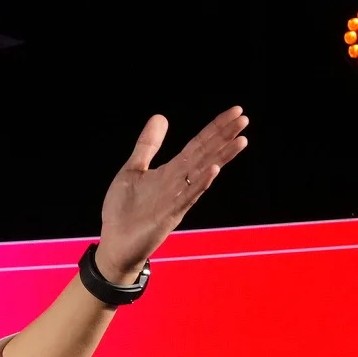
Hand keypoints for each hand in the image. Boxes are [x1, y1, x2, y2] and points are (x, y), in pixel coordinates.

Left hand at [96, 107, 247, 284]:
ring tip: (241, 141)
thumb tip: (160, 117)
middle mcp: (178, 183)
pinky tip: (213, 170)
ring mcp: (176, 199)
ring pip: (203, 174)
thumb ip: (147, 145)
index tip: (236, 111)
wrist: (114, 245)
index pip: (199, 145)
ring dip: (222, 157)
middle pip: (205, 155)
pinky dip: (200, 184)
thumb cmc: (123, 211)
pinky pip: (187, 197)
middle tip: (244, 118)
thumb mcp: (133, 170)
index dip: (215, 128)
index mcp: (171, 171)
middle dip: (224, 137)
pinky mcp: (168, 216)